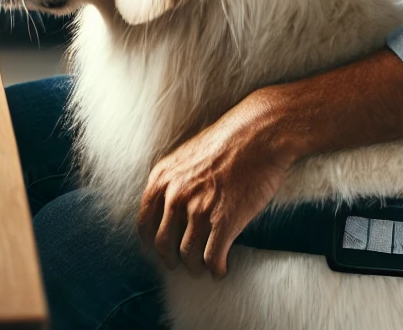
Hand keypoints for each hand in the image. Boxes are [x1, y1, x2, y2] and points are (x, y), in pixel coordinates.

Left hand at [137, 89, 291, 278]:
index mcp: (163, 177)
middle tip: (179, 264)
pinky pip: (213, 258)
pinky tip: (221, 269)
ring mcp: (199, 210)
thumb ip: (174, 179)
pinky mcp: (224, 222)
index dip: (151, 241)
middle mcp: (175, 195)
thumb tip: (170, 205)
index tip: (160, 249)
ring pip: (188, 255)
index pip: (144, 222)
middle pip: (163, 244)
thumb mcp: (187, 154)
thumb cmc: (227, 140)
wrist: (258, 134)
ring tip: (203, 267)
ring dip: (195, 266)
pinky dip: (216, 269)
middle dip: (170, 259)